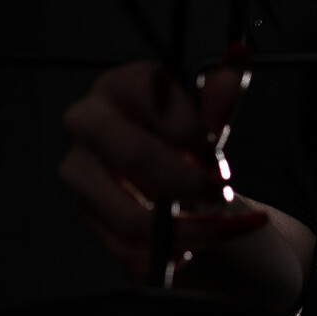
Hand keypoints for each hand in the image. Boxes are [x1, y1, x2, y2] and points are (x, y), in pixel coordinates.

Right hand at [58, 48, 264, 283]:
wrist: (171, 176)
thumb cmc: (187, 137)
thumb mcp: (209, 115)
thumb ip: (221, 96)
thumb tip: (238, 60)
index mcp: (120, 84)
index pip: (148, 90)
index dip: (190, 125)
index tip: (216, 150)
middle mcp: (88, 122)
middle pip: (133, 153)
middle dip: (187, 181)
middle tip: (221, 192)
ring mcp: (79, 170)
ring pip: (130, 216)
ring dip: (185, 230)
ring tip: (218, 228)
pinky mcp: (85, 213)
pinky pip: (126, 249)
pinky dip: (167, 254)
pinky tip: (191, 244)